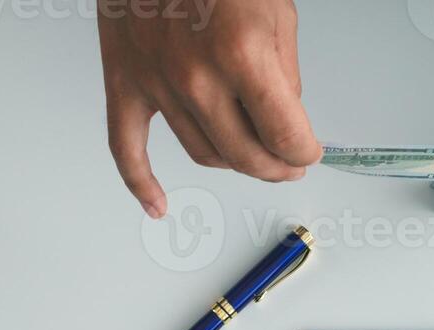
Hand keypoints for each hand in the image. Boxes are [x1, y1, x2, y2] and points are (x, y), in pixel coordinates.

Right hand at [96, 0, 319, 217]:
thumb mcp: (276, 11)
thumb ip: (283, 73)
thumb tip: (284, 117)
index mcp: (242, 56)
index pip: (285, 137)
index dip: (305, 152)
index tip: (309, 152)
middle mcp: (197, 78)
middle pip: (246, 156)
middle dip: (276, 166)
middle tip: (288, 164)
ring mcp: (157, 85)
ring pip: (204, 154)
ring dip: (234, 163)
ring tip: (251, 157)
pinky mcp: (124, 84)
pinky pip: (127, 149)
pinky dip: (141, 185)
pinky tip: (158, 205)